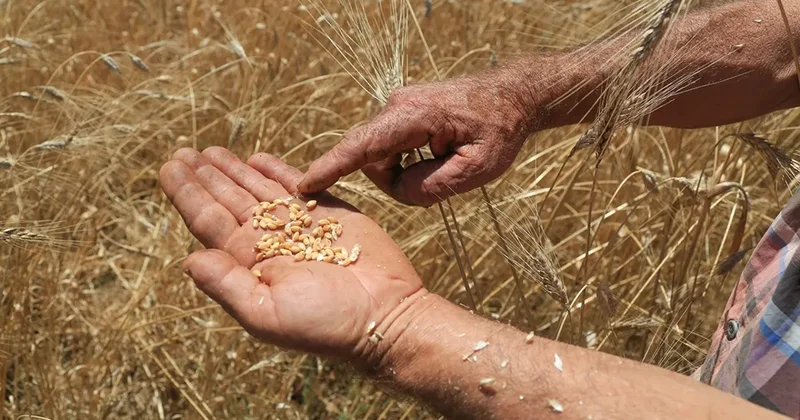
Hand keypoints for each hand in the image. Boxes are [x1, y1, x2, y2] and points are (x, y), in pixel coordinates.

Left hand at [159, 147, 424, 363]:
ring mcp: (300, 224)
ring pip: (258, 189)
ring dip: (233, 170)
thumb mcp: (266, 313)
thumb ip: (226, 285)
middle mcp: (270, 240)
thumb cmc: (326, 323)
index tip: (169, 167)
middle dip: (205, 175)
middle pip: (228, 199)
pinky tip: (257, 159)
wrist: (385, 316)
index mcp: (249, 262)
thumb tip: (188, 259)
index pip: (209, 220)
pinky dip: (277, 170)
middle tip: (181, 152)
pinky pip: (297, 185)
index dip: (188, 193)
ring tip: (209, 152)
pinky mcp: (331, 211)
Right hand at [297, 75, 535, 206]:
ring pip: (381, 158)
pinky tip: (438, 155)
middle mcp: (396, 106)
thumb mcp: (477, 169)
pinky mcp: (399, 114)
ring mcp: (396, 107)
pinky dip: (408, 162)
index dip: (330, 168)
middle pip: (373, 161)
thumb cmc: (499, 130)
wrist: (512, 96)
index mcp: (412, 116)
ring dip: (407, 172)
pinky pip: (390, 149)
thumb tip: (399, 191)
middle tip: (445, 177)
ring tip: (447, 162)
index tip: (303, 185)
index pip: (361, 146)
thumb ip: (433, 187)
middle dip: (399, 181)